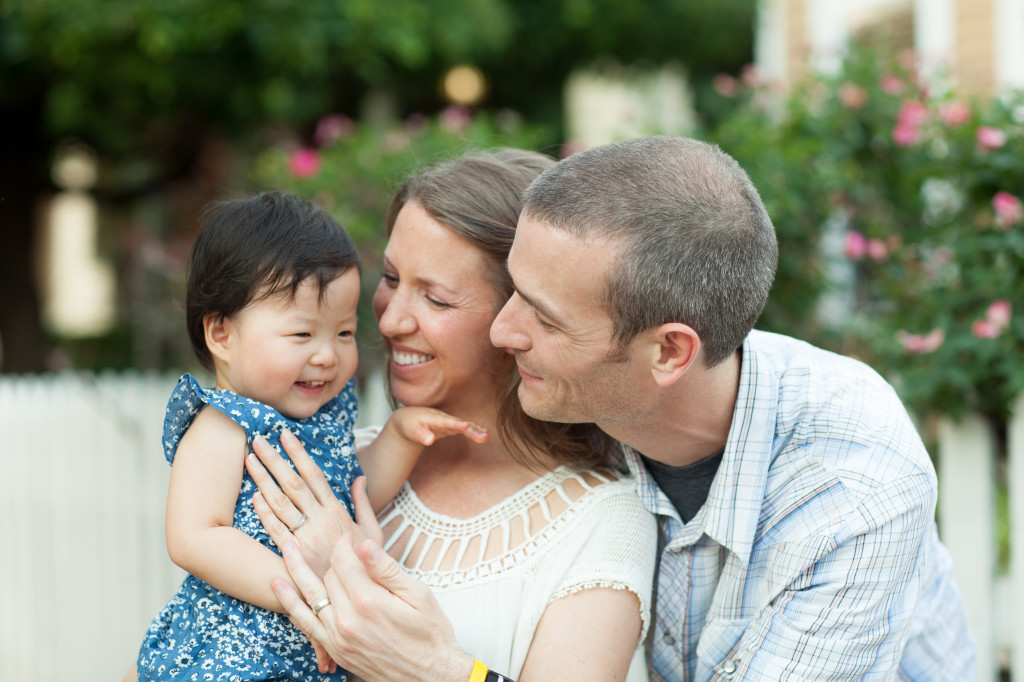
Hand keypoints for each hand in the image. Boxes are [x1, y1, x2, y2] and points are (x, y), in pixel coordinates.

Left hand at [247, 430, 381, 578]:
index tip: (285, 435)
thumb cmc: (366, 567)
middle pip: (293, 483)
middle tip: (258, 439)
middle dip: (275, 459)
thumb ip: (364, 503)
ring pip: (280, 503)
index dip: (298, 453)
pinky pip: (275, 531)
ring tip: (249, 460)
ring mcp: (305, 538)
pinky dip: (264, 513)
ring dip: (263, 480)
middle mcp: (320, 521)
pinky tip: (253, 496)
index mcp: (337, 512)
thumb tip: (359, 478)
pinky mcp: (294, 557)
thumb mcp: (373, 532)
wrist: (357, 600)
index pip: (314, 475)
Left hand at [273, 536, 473, 681]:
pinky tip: (282, 588)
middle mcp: (347, 620)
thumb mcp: (418, 595)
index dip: (344, 544)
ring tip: (285, 549)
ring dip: (295, 571)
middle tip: (337, 545)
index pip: (344, 562)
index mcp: (369, 602)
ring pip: (309, 596)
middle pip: (327, 576)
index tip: (349, 537)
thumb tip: (364, 544)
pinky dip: (292, 604)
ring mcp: (338, 638)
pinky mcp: (336, 650)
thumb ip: (386, 569)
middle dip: (331, 558)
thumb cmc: (429, 633)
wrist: (429, 676)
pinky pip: (306, 624)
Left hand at [391, 406, 487, 445]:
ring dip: (476, 430)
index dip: (457, 424)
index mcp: (434, 418)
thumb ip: (421, 435)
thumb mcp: (411, 430)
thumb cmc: (409, 424)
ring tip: (486, 437)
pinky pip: (465, 427)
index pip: (447, 421)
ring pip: (464, 425)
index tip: (466, 426)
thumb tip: (429, 441)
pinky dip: (474, 430)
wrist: (409, 417)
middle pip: (460, 424)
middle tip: (484, 437)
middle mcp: (444, 418)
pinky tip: (484, 434)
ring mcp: (449, 422)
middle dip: (471, 430)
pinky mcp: (451, 426)